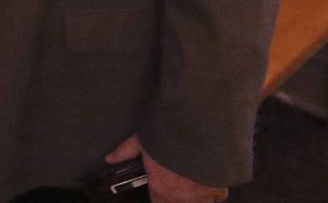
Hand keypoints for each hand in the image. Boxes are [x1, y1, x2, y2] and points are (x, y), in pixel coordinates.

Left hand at [105, 135, 227, 202]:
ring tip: (192, 186)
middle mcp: (180, 197)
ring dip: (196, 198)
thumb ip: (124, 152)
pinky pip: (217, 197)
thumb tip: (109, 158)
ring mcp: (201, 196)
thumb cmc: (166, 136)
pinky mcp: (218, 189)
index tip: (161, 193)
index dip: (159, 199)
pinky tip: (208, 180)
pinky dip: (214, 191)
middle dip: (178, 198)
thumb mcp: (140, 141)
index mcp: (160, 188)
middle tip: (178, 186)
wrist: (197, 131)